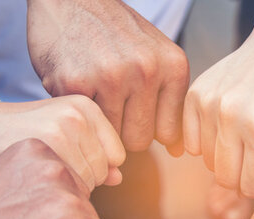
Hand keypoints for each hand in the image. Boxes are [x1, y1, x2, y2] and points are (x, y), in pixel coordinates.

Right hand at [0, 97, 125, 192]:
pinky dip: (54, 194)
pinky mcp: (47, 146)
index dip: (92, 169)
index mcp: (87, 106)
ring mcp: (63, 128)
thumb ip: (90, 152)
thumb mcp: (58, 134)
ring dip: (66, 190)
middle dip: (80, 181)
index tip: (63, 162)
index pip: (116, 156)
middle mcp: (78, 114)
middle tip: (46, 170)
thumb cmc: (17, 137)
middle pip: (104, 171)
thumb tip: (119, 177)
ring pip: (89, 183)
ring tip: (39, 174)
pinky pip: (69, 187)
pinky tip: (33, 182)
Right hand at [26, 0, 189, 152]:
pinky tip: (76, 81)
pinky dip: (75, 108)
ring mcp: (111, 77)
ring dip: (97, 120)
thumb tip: (178, 152)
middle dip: (121, 129)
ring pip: (109, 137)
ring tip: (92, 88)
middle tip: (108, 99)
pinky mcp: (75, 83)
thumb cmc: (114, 31)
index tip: (132, 109)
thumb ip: (168, 101)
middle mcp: (147, 71)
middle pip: (139, 140)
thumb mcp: (155, 56)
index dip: (146, 127)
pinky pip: (81, 122)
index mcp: (173, 66)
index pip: (168, 133)